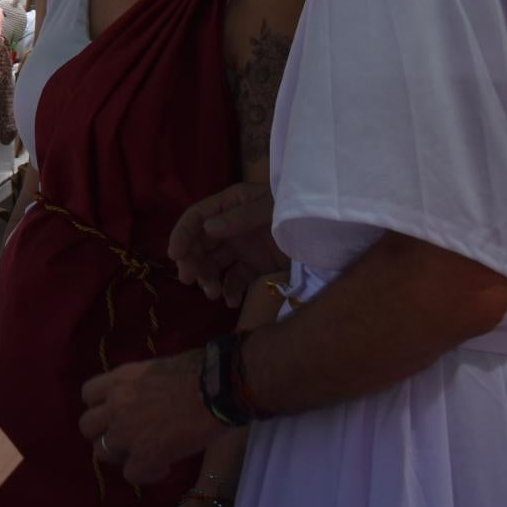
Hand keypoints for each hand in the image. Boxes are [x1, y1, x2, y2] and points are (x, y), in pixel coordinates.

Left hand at [80, 351, 223, 485]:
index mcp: (119, 378)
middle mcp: (115, 404)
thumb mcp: (159, 368)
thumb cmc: (201, 370)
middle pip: (88, 426)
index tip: (119, 412)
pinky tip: (165, 465)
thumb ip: (144, 384)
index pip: (88, 394)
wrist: (219, 388)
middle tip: (130, 437)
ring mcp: (126, 431)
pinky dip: (147, 473)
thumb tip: (152, 392)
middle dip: (105, 433)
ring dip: (122, 455)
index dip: (101, 406)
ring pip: (101, 453)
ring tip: (145, 453)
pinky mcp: (145, 455)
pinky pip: (131, 474)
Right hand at [170, 181, 286, 305]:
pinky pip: (235, 279)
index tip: (174, 256)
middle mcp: (231, 226)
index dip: (182, 235)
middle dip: (193, 262)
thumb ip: (239, 218)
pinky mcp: (256, 266)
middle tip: (191, 281)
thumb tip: (206, 229)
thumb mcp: (269, 209)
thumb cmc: (298, 211)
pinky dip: (230, 290)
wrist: (332, 232)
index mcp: (230, 205)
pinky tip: (231, 301)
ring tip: (214, 294)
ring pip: (215, 264)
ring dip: (209, 279)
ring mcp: (243, 247)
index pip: (196, 218)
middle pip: (201, 244)